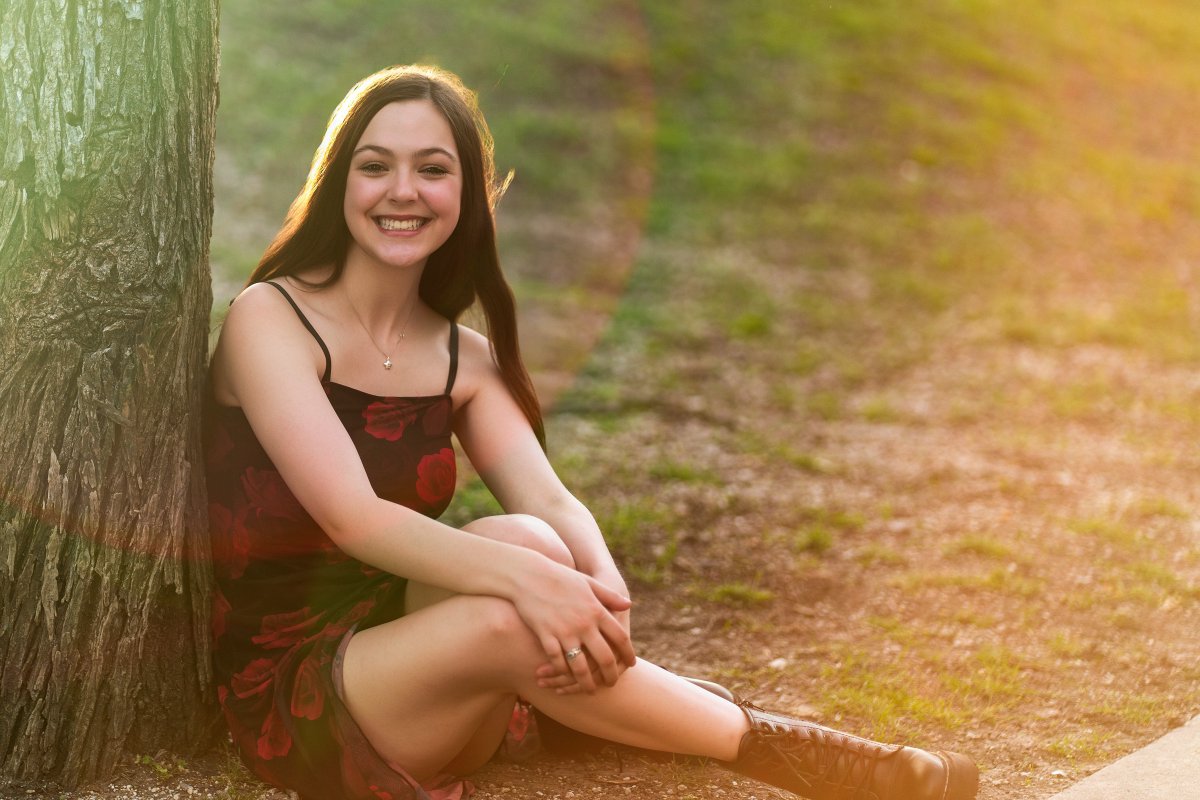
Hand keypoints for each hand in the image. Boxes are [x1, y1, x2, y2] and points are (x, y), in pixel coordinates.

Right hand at [510, 558, 634, 693]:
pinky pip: (558, 661)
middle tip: (611, 684)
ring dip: (587, 683)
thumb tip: (628, 604)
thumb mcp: (588, 582)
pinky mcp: (546, 636)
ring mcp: (564, 631)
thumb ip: (609, 595)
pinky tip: (565, 676)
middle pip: (604, 658)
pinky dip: (562, 672)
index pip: (620, 638)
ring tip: (590, 689)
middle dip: (610, 675)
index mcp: (597, 610)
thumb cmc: (560, 577)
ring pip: (581, 667)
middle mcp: (584, 624)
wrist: (528, 575)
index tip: (631, 664)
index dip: (628, 653)